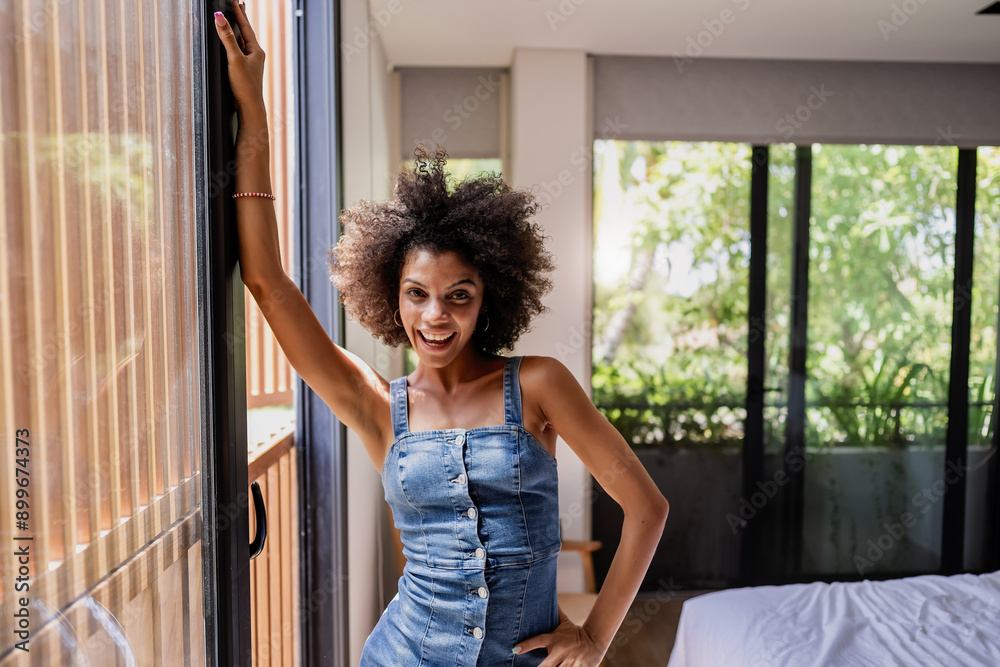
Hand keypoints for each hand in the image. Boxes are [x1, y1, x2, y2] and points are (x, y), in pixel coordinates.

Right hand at [213, 0, 265, 120]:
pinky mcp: (245, 70)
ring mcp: (251, 63)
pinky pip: (240, 51)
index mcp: (256, 50)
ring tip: (236, 19)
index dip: (238, 12)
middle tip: (238, 5)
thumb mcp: (234, 59)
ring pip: (243, 41)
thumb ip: (227, 38)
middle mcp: (255, 55)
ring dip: (238, 29)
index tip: (233, 0)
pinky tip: (235, 44)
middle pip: (246, 31)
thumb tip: (220, 18)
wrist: (250, 108)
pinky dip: (236, 42)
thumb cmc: (245, 86)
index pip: (245, 26)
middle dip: (241, 18)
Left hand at [513, 611, 607, 666]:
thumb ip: (554, 612)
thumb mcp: (564, 622)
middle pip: (543, 664)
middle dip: (538, 665)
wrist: (595, 640)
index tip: (515, 649)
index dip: (526, 645)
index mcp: (555, 639)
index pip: (538, 641)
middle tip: (530, 664)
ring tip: (552, 664)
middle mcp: (560, 651)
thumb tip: (546, 594)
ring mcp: (569, 662)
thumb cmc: (575, 632)